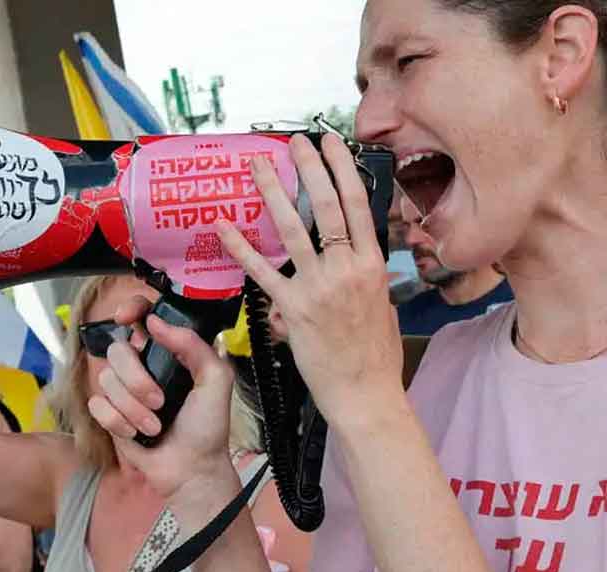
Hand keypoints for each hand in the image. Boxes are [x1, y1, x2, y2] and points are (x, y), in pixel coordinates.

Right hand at [88, 300, 235, 501]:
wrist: (190, 469)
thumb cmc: (207, 427)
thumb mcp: (216, 380)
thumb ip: (194, 345)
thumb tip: (157, 322)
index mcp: (169, 352)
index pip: (142, 316)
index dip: (130, 309)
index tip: (127, 317)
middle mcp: (143, 366)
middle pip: (117, 349)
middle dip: (136, 379)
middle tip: (159, 401)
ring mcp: (124, 389)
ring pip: (106, 379)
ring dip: (132, 408)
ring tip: (154, 425)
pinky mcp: (110, 413)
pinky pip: (97, 404)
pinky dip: (117, 421)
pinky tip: (135, 433)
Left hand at [216, 134, 402, 420]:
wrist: (366, 394)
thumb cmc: (375, 355)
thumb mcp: (381, 304)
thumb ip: (364, 274)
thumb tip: (353, 253)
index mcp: (372, 265)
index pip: (359, 206)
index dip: (344, 170)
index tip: (332, 143)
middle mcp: (348, 270)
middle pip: (328, 207)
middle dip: (310, 168)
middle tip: (294, 142)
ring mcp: (320, 288)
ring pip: (294, 230)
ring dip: (273, 193)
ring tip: (258, 166)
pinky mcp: (294, 309)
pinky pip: (262, 272)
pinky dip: (241, 248)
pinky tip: (224, 227)